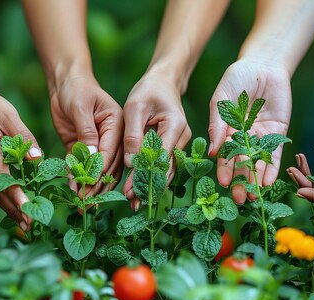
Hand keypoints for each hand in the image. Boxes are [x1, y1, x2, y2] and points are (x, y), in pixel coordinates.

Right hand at [0, 82, 40, 228]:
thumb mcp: (9, 115)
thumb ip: (25, 137)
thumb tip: (38, 159)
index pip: (3, 177)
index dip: (16, 195)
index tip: (28, 210)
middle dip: (14, 209)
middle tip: (31, 226)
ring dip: (8, 209)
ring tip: (24, 224)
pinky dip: (2, 199)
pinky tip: (13, 209)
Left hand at [49, 73, 123, 194]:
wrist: (65, 80)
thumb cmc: (76, 87)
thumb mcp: (80, 106)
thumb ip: (86, 131)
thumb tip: (91, 156)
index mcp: (118, 124)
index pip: (112, 150)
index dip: (102, 169)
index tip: (92, 185)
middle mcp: (113, 136)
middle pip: (109, 165)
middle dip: (98, 185)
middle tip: (87, 203)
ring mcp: (100, 143)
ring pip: (99, 170)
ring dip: (90, 187)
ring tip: (82, 204)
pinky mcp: (85, 147)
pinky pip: (83, 166)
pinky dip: (78, 178)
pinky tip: (72, 190)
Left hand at [122, 70, 191, 207]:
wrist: (163, 83)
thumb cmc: (148, 91)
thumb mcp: (134, 107)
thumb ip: (133, 134)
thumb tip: (131, 163)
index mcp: (175, 126)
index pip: (161, 157)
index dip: (146, 175)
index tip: (131, 190)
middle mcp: (183, 137)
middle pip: (166, 168)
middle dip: (149, 186)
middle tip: (133, 203)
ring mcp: (180, 143)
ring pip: (167, 170)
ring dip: (151, 186)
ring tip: (134, 202)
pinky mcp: (174, 147)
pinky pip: (164, 165)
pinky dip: (153, 178)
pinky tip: (140, 190)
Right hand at [208, 59, 291, 203]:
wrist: (263, 64)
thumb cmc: (237, 79)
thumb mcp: (221, 99)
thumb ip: (217, 124)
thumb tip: (214, 152)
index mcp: (225, 132)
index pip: (224, 156)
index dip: (225, 169)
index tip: (224, 182)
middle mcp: (243, 139)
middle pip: (241, 165)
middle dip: (240, 182)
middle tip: (239, 198)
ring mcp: (261, 138)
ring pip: (257, 164)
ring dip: (255, 181)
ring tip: (253, 196)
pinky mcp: (278, 135)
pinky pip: (274, 156)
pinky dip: (271, 169)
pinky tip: (267, 182)